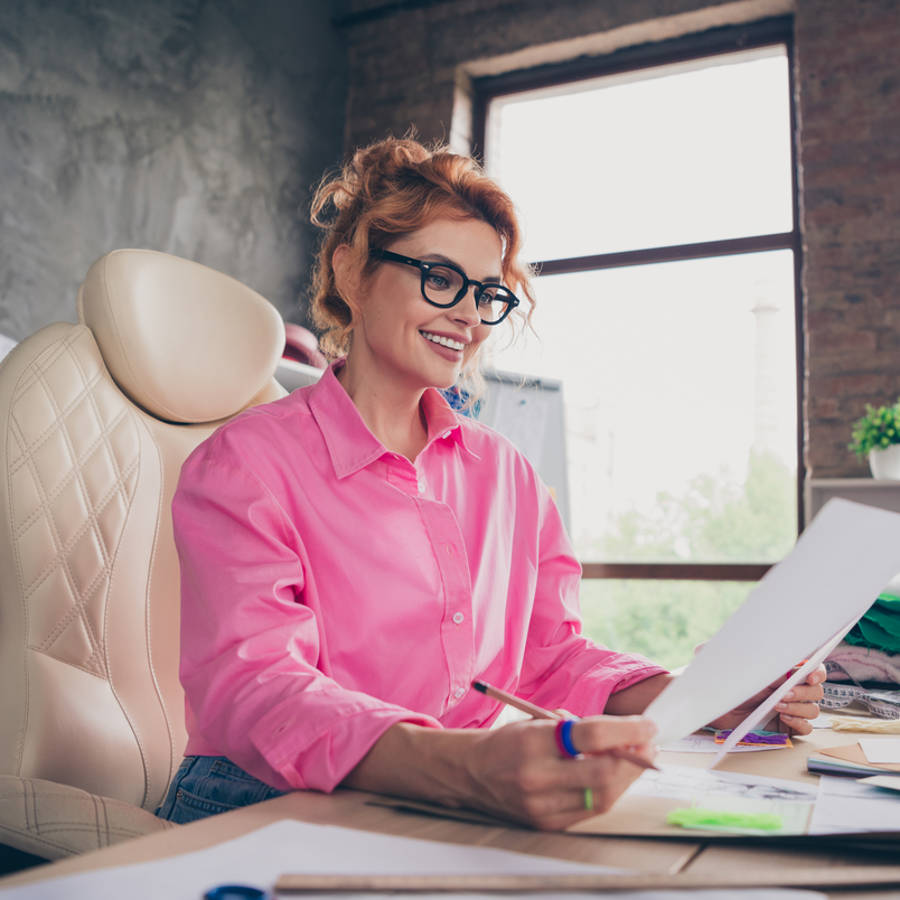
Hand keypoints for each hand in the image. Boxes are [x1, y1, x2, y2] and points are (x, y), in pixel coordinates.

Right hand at [461, 715, 656, 829]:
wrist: (472, 772)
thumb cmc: (509, 741)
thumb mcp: (538, 722)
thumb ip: (578, 728)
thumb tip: (625, 734)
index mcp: (534, 741)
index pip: (592, 735)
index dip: (627, 730)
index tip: (647, 725)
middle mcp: (537, 775)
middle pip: (603, 773)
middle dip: (634, 759)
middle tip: (648, 745)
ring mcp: (541, 805)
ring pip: (602, 798)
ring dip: (627, 778)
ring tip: (636, 760)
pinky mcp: (546, 823)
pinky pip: (590, 810)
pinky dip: (608, 793)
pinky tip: (614, 778)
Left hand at [709, 664, 825, 735]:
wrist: (713, 704)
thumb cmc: (724, 679)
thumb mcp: (741, 664)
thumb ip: (765, 660)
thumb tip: (788, 660)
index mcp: (783, 669)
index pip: (812, 667)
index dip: (817, 671)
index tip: (810, 676)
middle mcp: (790, 688)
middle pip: (816, 690)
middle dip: (803, 692)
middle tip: (783, 694)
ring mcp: (789, 707)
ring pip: (813, 709)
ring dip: (799, 707)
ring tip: (776, 706)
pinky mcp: (785, 726)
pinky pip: (806, 728)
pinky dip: (799, 723)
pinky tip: (783, 718)